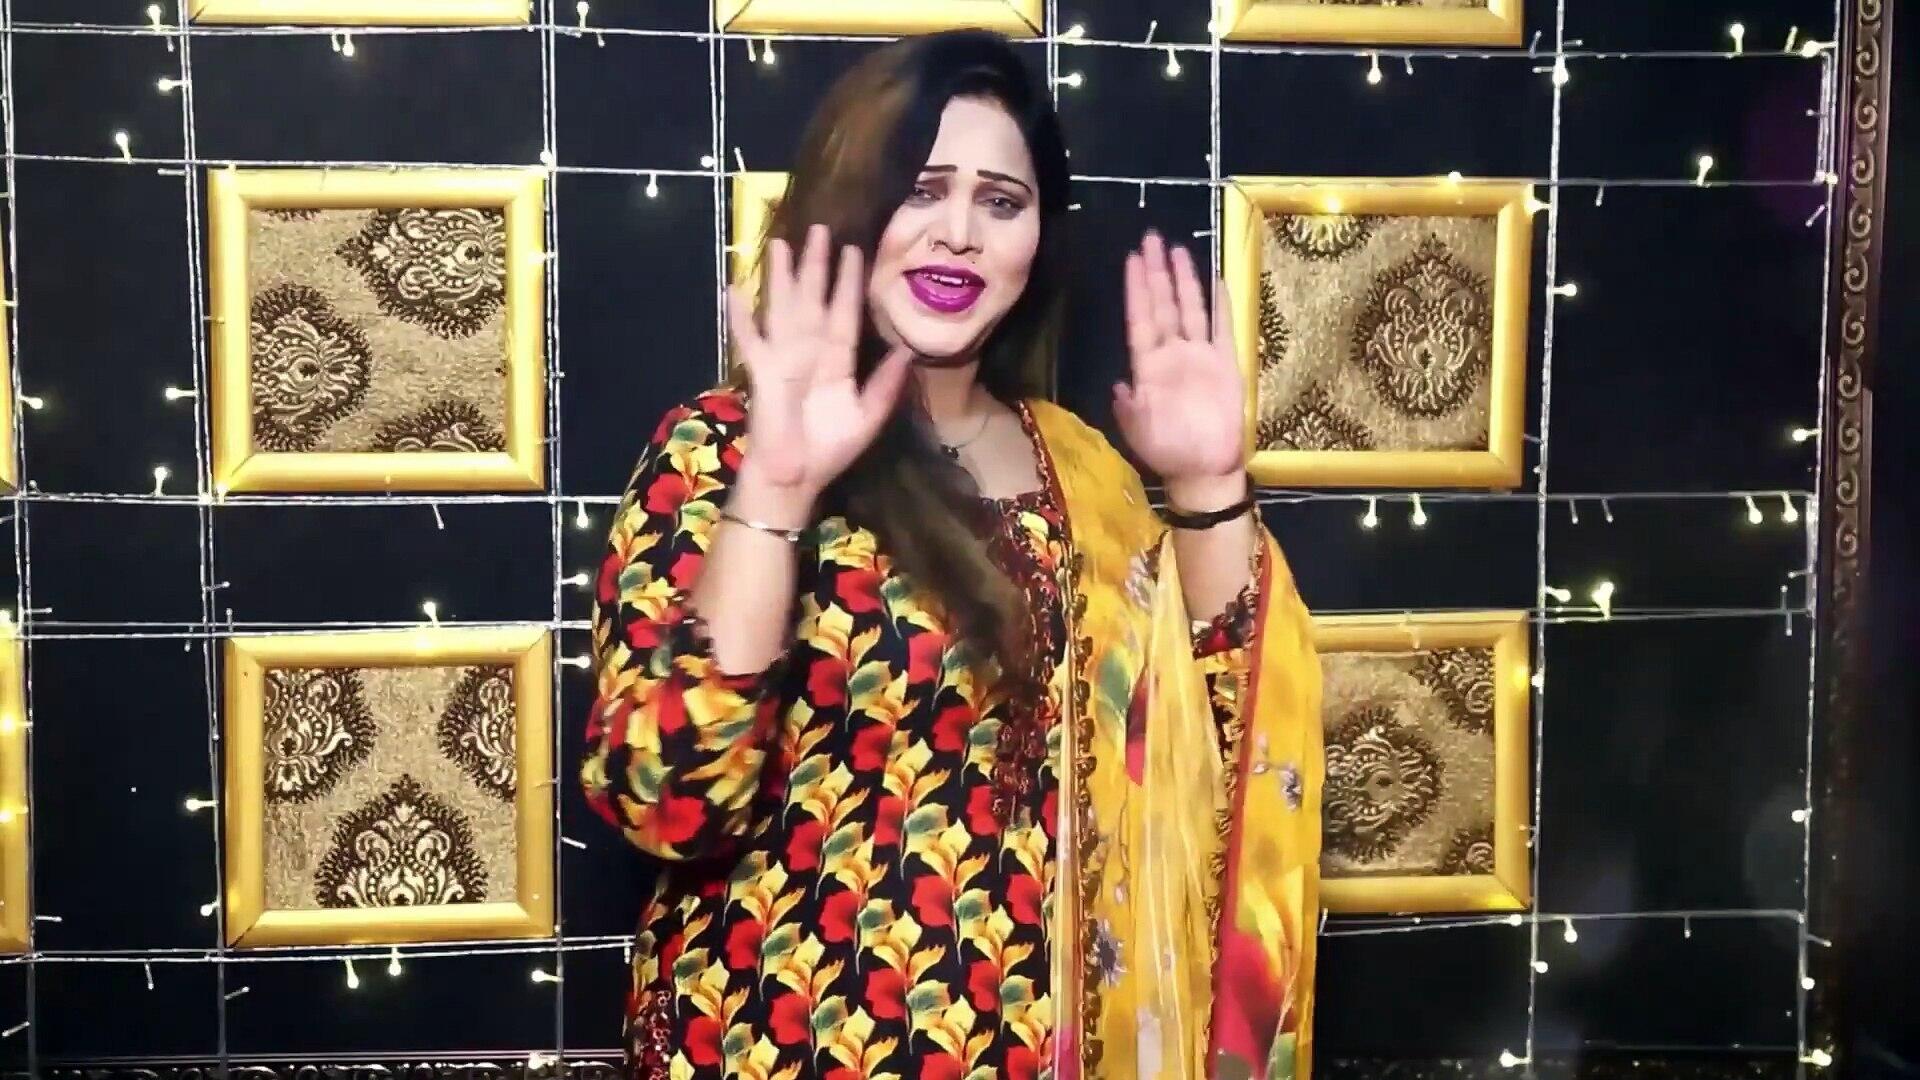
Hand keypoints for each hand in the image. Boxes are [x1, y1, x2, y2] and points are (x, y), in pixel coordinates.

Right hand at [726, 224, 913, 500]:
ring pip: (783, 308)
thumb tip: (908, 351)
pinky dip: (741, 316)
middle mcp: (809, 352)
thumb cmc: (829, 451)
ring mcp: (783, 359)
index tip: (854, 250)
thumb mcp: (867, 416)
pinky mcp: (762, 372)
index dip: (849, 283)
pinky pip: (750, 339)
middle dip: (816, 266)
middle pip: (813, 300)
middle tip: (819, 228)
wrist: (796, 479)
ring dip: (781, 277)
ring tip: (780, 243)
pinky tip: (734, 288)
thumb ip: (886, 385)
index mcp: (836, 361)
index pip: (844, 313)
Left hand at [1113, 231, 1248, 486]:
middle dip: (1156, 272)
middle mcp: (1172, 354)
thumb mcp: (1138, 429)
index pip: (1140, 318)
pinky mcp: (1225, 364)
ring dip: (1184, 280)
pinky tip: (1218, 280)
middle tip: (1150, 237)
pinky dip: (1220, 305)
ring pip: (1190, 309)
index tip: (1131, 259)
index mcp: (1147, 367)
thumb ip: (1128, 406)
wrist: (1204, 469)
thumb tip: (1117, 384)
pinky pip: (1223, 328)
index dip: (1136, 289)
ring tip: (1177, 249)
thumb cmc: (1168, 451)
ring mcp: (1200, 356)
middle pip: (1162, 304)